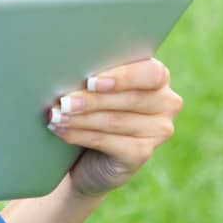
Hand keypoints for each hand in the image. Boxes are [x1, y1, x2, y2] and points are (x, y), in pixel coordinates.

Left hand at [44, 57, 183, 198]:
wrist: (88, 154)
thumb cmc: (93, 107)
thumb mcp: (99, 86)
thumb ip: (98, 75)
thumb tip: (70, 68)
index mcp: (158, 77)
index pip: (151, 73)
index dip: (123, 77)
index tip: (91, 82)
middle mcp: (166, 103)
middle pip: (131, 99)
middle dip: (92, 100)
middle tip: (63, 102)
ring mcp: (158, 131)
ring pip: (116, 121)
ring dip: (80, 119)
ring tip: (56, 115)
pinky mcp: (143, 154)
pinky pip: (109, 142)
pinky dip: (80, 136)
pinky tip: (61, 131)